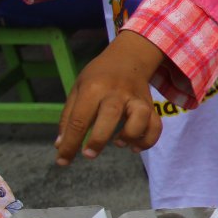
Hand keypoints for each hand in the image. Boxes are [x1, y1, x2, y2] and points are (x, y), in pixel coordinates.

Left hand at [55, 31, 164, 164]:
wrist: (129, 57)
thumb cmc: (98, 76)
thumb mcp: (78, 88)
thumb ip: (69, 117)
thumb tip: (61, 145)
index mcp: (93, 88)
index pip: (79, 119)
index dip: (69, 143)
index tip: (63, 160)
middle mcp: (116, 93)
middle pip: (110, 115)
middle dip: (98, 139)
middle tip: (89, 154)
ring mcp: (136, 99)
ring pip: (140, 118)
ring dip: (130, 135)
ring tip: (118, 143)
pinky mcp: (150, 106)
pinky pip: (156, 125)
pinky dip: (148, 140)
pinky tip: (134, 147)